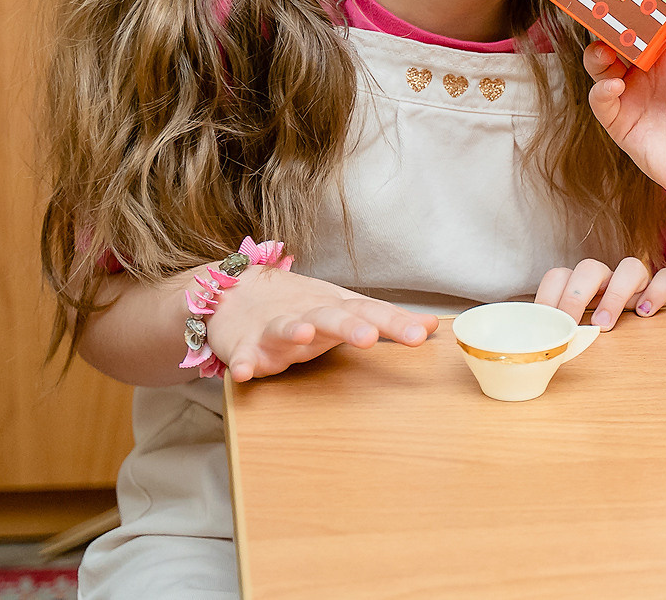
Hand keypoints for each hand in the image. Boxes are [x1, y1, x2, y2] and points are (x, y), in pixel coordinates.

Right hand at [204, 266, 439, 381]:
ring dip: (294, 330)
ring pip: (285, 328)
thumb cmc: (300, 305)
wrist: (234, 293)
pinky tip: (245, 371)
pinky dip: (243, 363)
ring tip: (305, 333)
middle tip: (368, 336)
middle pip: (331, 317)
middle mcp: (308, 314)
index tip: (421, 334)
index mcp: (336, 308)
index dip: (395, 323)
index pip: (370, 312)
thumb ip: (384, 319)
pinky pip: (243, 356)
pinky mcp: (245, 345)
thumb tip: (430, 325)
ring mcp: (274, 329)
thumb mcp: (344, 308)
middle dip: (349, 326)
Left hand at [535, 257, 665, 329]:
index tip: (545, 325)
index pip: (560, 276)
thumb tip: (537, 348)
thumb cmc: (614, 333)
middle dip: (576, 297)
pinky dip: (656, 293)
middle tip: (572, 326)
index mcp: (584, 287)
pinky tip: (646, 314)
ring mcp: (640, 281)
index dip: (549, 297)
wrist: (659, 332)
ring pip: (630, 267)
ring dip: (614, 295)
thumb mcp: (585, 332)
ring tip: (605, 324)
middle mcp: (610, 279)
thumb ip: (566, 335)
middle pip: (589, 269)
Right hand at [585, 15, 665, 211]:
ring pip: (602, 67)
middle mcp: (646, 72)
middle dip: (608, 27)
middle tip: (602, 13)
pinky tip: (613, 87)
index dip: (637, 9)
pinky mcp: (620, 122)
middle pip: (618, 42)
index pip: (648, 25)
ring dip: (598, 55)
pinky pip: (602, 102)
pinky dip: (602, 91)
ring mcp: (631, 96)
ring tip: (604, 51)